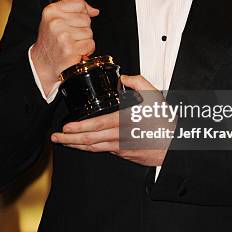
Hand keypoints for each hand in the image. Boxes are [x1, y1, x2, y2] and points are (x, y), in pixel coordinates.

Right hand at [31, 0, 98, 95]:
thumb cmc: (52, 40)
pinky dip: (86, 50)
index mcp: (51, 11)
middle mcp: (56, 22)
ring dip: (84, 40)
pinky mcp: (70, 49)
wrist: (42, 62)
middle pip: (86, 18)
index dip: (82, 13)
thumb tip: (94, 11)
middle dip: (82, 28)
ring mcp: (63, 35)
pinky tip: (75, 51)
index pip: (79, 3)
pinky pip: (90, 44)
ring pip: (89, 32)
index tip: (75, 21)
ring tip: (72, 44)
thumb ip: (75, 10)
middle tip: (70, 36)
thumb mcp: (56, 18)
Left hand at [50, 74, 171, 166]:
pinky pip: (104, 150)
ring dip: (77, 146)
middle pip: (90, 140)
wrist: (176, 145)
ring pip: (94, 148)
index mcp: (124, 121)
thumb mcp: (155, 95)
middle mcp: (120, 136)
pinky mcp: (124, 154)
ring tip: (65, 143)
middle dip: (70, 140)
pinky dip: (91, 148)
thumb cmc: (165, 122)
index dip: (79, 128)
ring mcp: (121, 147)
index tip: (66, 128)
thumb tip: (124, 77)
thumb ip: (139, 82)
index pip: (96, 125)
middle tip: (56, 138)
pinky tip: (85, 146)